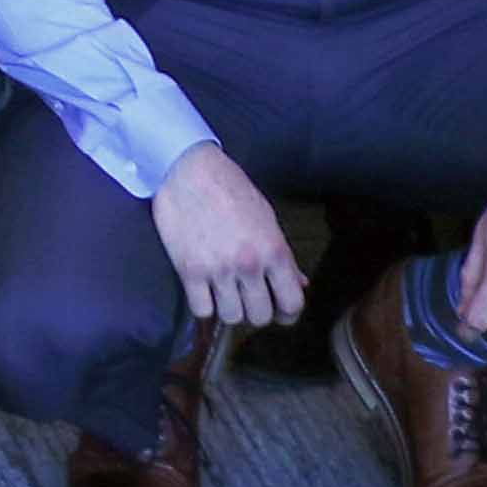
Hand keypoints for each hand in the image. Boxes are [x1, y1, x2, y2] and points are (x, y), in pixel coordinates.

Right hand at [147, 144, 308, 330]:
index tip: (279, 310)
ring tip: (225, 293)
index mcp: (273, 250)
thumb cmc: (229, 188)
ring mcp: (217, 269)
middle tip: (248, 298)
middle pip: (260, 316)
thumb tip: (299, 282)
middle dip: (256, 311)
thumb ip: (283, 255)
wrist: (188, 169)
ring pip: (231, 317)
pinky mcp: (189, 270)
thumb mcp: (266, 217)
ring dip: (229, 309)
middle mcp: (248, 264)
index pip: (292, 304)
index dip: (287, 313)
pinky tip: (204, 291)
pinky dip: (204, 305)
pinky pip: (202, 310)